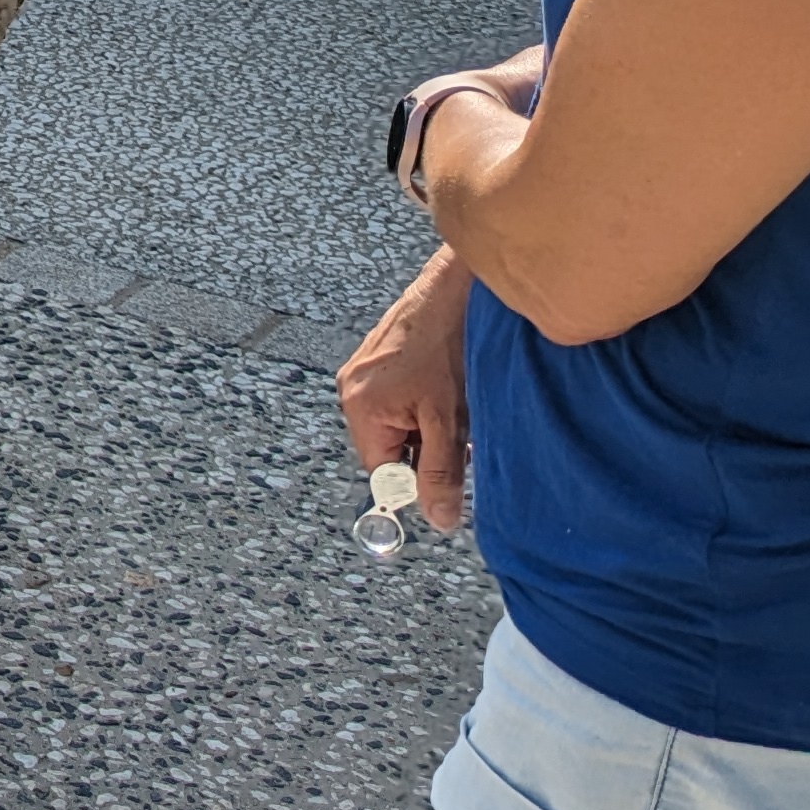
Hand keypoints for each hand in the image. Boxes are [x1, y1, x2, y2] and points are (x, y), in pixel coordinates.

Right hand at [336, 249, 472, 529]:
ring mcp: (362, 372)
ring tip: (454, 404)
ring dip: (428, 426)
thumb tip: (438, 519)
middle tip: (458, 431)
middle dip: (426, 448)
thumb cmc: (448, 346)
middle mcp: (351, 389)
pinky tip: (446, 388)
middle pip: (388, 447)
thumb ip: (441, 473)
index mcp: (360, 407)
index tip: (449, 468)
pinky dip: (424, 404)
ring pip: (397, 424)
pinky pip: (397, 401)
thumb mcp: (449, 420)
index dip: (416, 477)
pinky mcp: (377, 359)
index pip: (381, 471)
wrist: (454, 291)